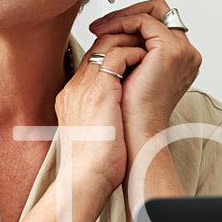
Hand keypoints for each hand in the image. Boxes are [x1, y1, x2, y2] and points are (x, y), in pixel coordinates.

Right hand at [53, 39, 147, 207]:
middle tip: (146, 45)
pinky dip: (136, 54)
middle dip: (123, 40)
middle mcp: (74, 87)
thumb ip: (101, 120)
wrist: (85, 180)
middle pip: (97, 46)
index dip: (114, 54)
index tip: (135, 57)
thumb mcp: (93, 136)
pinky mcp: (99, 90)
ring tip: (150, 51)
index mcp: (71, 98)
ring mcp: (84, 86)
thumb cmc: (93, 168)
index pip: (92, 61)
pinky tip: (148, 63)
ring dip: (132, 43)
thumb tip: (118, 120)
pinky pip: (118, 55)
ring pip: (107, 43)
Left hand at [88, 0, 199, 148]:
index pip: (158, 23)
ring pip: (152, 11)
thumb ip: (130, 53)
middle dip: (126, 14)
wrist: (134, 132)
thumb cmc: (129, 112)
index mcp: (179, 59)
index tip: (103, 30)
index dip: (130, 21)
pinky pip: (145, 21)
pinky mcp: (170, 50)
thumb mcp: (130, 74)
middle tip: (99, 26)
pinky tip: (104, 33)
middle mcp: (186, 52)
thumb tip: (110, 34)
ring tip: (98, 29)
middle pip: (158, 12)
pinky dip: (123, 22)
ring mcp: (181, 50)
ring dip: (121, 16)